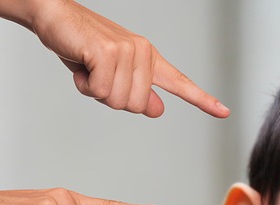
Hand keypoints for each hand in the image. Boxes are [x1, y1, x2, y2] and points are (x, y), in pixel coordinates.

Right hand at [29, 0, 229, 117]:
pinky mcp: (109, 52)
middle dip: (112, 100)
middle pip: (137, 106)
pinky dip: (85, 85)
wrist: (55, 17)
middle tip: (97, 77)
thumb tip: (158, 109)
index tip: (224, 112)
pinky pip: (101, 91)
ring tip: (88, 68)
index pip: (180, 82)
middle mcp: (144, 53)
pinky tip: (82, 64)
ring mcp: (128, 51)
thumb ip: (137, 91)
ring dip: (96, 91)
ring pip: (118, 101)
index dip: (202, 100)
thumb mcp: (113, 74)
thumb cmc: (82, 46)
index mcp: (149, 59)